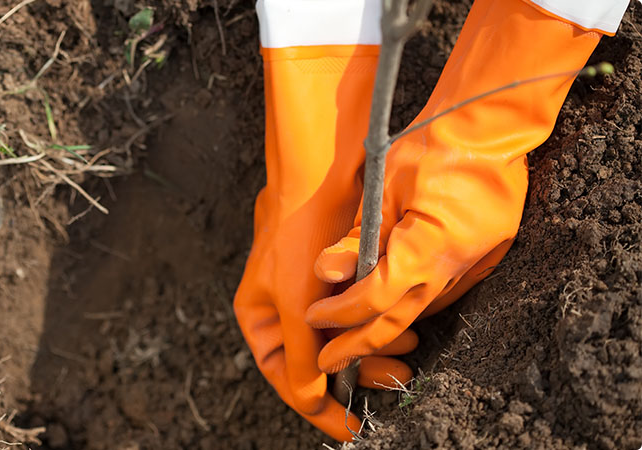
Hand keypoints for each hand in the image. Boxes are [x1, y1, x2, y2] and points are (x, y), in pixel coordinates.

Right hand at [234, 42, 415, 440]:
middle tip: (391, 383)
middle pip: (319, 364)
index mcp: (261, 320)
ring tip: (406, 357)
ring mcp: (313, 296)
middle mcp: (285, 312)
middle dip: (357, 376)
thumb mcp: (296, 306)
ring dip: (374, 352)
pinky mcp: (340, 280)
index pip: (286, 378)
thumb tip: (312, 398)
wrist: (321, 174)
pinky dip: (380, 329)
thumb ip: (302, 357)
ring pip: (345, 343)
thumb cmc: (297, 237)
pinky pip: (361, 319)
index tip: (352, 428)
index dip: (319, 407)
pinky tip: (404, 332)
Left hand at [304, 0, 601, 373]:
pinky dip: (411, 304)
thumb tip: (326, 274)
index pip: (373, 299)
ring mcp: (473, 266)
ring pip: (421, 310)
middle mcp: (453, 268)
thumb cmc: (433, 147)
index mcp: (427, 251)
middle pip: (398, 321)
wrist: (491, 127)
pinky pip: (440, 293)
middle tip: (329, 362)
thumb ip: (355, 238)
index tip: (314, 317)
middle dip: (359, 344)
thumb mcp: (383, 188)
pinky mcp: (482, 258)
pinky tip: (390, 308)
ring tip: (351, 339)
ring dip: (385, 327)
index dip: (340, 314)